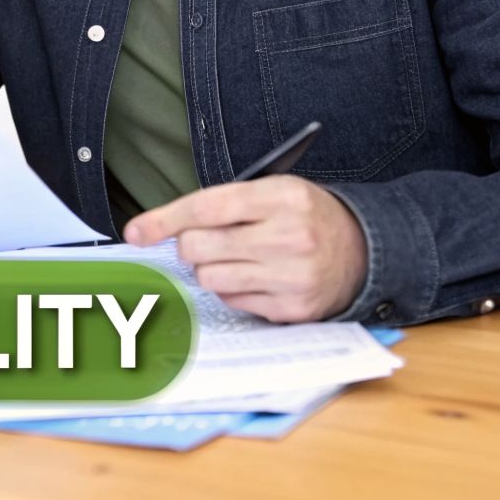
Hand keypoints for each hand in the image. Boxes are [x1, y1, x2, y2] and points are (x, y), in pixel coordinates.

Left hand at [122, 176, 368, 322]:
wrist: (362, 250)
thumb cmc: (307, 216)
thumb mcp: (276, 191)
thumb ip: (226, 203)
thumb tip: (165, 228)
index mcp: (282, 197)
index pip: (207, 207)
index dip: (164, 219)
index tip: (136, 231)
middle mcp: (289, 237)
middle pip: (199, 247)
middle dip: (191, 245)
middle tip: (207, 240)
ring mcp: (292, 276)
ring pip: (210, 278)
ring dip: (211, 268)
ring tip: (236, 257)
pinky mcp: (293, 308)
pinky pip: (233, 301)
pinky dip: (234, 289)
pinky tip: (256, 276)